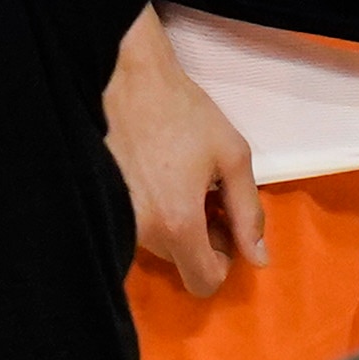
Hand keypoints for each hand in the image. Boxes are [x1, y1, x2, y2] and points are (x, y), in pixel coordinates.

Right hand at [103, 8, 265, 298]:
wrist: (122, 78)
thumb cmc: (181, 111)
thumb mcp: (231, 156)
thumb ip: (249, 212)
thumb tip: (259, 257)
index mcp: (178, 223)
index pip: (204, 282)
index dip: (222, 260)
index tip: (222, 223)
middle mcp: (142, 231)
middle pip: (181, 261)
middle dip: (198, 235)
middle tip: (204, 191)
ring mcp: (116, 218)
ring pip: (157, 243)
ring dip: (174, 221)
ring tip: (177, 177)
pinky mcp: (100, 203)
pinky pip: (134, 225)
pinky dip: (151, 210)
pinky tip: (154, 175)